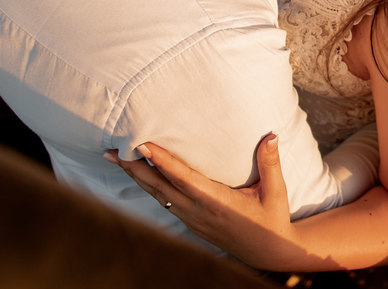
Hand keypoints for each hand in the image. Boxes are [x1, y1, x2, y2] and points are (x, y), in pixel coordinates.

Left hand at [107, 134, 295, 259]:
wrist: (268, 251)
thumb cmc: (272, 218)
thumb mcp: (275, 191)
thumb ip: (270, 162)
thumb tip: (272, 135)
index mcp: (216, 203)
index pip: (183, 179)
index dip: (162, 162)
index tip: (142, 146)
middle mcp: (199, 212)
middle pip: (160, 188)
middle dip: (134, 169)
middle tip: (112, 151)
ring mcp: (193, 219)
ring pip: (158, 196)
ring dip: (137, 177)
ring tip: (117, 159)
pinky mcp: (192, 223)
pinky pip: (165, 202)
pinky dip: (150, 187)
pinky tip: (141, 177)